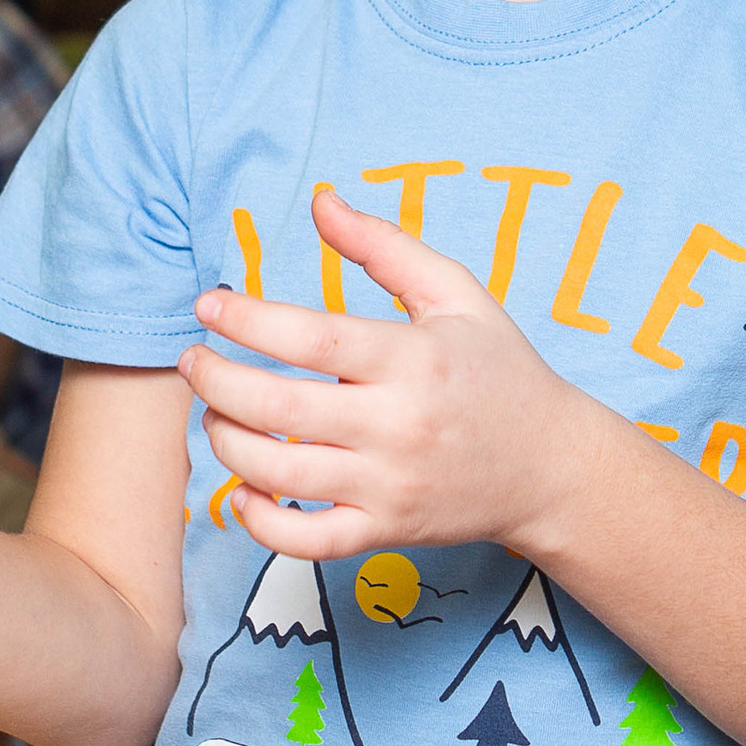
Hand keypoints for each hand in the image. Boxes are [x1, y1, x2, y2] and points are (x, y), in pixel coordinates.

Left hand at [180, 184, 591, 563]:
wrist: (551, 467)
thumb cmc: (499, 371)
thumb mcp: (457, 294)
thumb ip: (386, 246)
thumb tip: (321, 202)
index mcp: (414, 360)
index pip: (312, 338)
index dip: (248, 319)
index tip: (209, 304)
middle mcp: (399, 426)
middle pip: (280, 409)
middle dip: (216, 381)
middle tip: (194, 360)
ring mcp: (390, 487)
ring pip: (281, 475)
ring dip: (227, 442)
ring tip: (214, 413)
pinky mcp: (386, 532)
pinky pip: (305, 542)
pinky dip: (261, 521)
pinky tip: (245, 487)